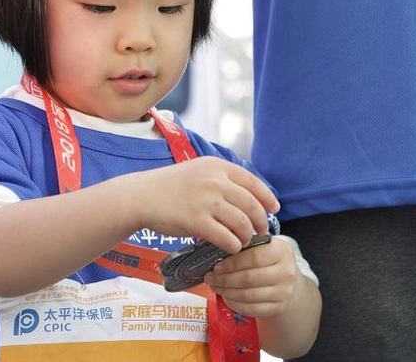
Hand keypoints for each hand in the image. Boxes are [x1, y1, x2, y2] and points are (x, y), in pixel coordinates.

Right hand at [129, 156, 278, 253]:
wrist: (142, 196)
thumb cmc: (171, 186)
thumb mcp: (199, 171)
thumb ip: (222, 179)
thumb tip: (249, 195)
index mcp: (217, 166)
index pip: (253, 182)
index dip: (267, 197)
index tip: (274, 208)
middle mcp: (215, 181)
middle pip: (251, 204)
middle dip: (260, 220)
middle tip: (261, 230)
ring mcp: (206, 201)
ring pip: (241, 222)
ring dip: (247, 235)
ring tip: (244, 241)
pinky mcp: (196, 221)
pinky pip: (225, 237)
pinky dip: (233, 245)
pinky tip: (232, 248)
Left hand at [204, 237, 298, 317]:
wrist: (287, 280)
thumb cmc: (269, 260)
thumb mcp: (263, 246)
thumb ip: (246, 246)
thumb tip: (217, 249)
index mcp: (282, 251)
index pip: (253, 258)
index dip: (231, 263)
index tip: (216, 266)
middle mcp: (286, 272)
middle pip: (248, 278)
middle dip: (224, 279)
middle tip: (210, 278)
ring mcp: (284, 292)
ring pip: (247, 295)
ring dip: (226, 292)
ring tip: (215, 287)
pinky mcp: (278, 308)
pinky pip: (250, 309)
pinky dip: (234, 304)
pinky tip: (226, 297)